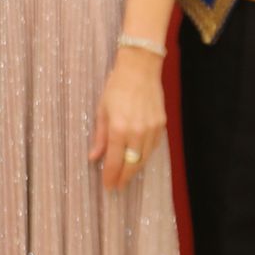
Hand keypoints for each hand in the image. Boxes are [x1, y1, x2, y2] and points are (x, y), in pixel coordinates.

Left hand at [90, 48, 165, 190]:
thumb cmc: (117, 86)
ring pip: (144, 159)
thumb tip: (93, 157)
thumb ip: (99, 136)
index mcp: (118, 129)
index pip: (114, 161)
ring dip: (135, 169)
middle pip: (131, 165)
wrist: (140, 68)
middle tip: (117, 186)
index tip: (107, 186)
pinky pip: (153, 147)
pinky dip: (145, 155)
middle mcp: (136, 132)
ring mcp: (151, 129)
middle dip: (123, 178)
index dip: (110, 176)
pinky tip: (138, 158)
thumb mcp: (102, 110)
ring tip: (126, 175)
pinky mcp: (161, 125)